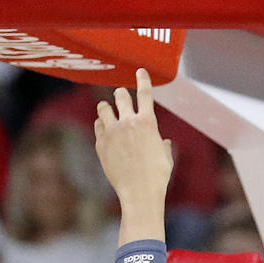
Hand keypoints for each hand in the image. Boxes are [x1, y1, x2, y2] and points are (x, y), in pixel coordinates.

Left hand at [94, 68, 172, 202]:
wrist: (139, 191)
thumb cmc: (157, 176)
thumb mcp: (166, 157)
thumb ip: (163, 145)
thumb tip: (164, 142)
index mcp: (148, 122)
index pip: (145, 93)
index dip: (143, 79)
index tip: (140, 70)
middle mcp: (128, 122)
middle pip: (120, 95)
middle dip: (121, 94)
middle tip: (120, 95)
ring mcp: (112, 132)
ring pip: (103, 108)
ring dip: (106, 107)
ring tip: (107, 108)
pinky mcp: (101, 143)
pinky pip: (98, 126)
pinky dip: (101, 125)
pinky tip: (104, 128)